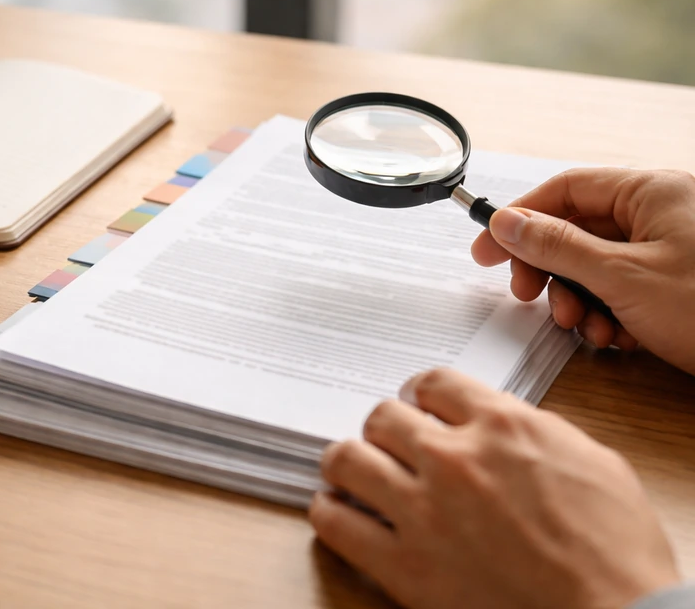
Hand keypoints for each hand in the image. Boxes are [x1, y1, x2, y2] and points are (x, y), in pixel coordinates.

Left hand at [309, 369, 679, 608]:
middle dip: (386, 428)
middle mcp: (452, 459)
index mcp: (501, 426)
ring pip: (347, 458)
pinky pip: (336, 524)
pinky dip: (330, 513)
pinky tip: (337, 511)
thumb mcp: (591, 462)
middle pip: (383, 416)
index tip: (417, 406)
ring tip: (352, 471)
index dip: (421, 394)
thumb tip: (500, 426)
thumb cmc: (618, 553)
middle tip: (390, 444)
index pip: (434, 383)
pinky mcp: (404, 566)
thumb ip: (533, 432)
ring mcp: (423, 511)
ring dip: (348, 461)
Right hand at [471, 168, 694, 373]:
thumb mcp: (622, 277)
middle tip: (527, 296)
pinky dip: (610, 313)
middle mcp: (661, 213)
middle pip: (577, 229)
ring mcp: (672, 249)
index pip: (565, 189)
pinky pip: (624, 288)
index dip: (519, 218)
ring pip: (598, 265)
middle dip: (549, 269)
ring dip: (579, 299)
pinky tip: (618, 337)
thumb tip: (507, 223)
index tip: (486, 249)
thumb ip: (556, 246)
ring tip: (586, 327)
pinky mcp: (679, 284)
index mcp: (651, 192)